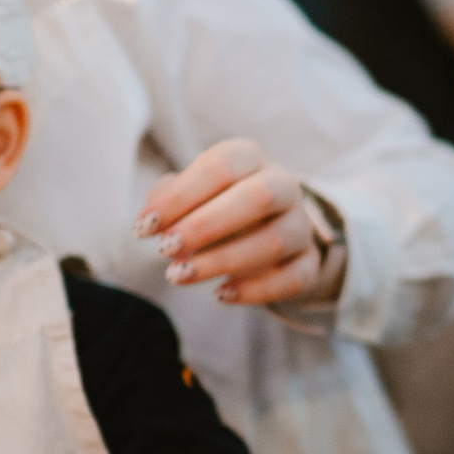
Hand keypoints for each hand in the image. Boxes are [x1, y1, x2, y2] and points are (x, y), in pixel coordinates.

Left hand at [138, 139, 344, 307]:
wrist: (269, 232)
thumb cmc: (217, 207)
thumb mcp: (190, 194)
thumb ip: (168, 199)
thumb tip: (153, 221)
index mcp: (251, 159)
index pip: (222, 166)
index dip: (181, 195)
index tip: (144, 226)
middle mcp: (284, 186)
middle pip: (258, 197)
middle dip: (206, 225)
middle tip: (165, 249)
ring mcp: (301, 226)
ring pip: (274, 240)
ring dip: (221, 260)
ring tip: (179, 275)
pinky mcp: (309, 263)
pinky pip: (292, 278)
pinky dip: (255, 289)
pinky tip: (220, 294)